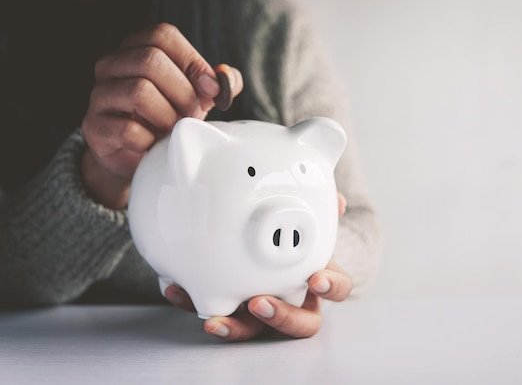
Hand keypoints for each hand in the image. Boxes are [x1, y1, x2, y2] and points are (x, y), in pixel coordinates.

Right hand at [81, 23, 242, 208]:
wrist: (137, 157)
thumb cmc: (167, 119)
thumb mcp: (195, 97)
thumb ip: (216, 85)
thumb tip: (228, 78)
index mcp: (137, 49)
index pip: (162, 35)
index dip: (192, 61)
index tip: (210, 90)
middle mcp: (112, 66)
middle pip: (150, 61)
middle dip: (183, 92)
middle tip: (193, 114)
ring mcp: (100, 95)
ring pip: (139, 91)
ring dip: (168, 116)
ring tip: (173, 130)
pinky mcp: (94, 126)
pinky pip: (128, 129)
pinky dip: (150, 141)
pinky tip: (153, 145)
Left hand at [164, 193, 351, 340]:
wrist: (257, 238)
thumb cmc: (287, 231)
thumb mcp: (302, 216)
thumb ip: (319, 206)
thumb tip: (337, 199)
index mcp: (314, 276)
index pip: (336, 288)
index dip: (330, 287)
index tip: (316, 279)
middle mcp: (292, 299)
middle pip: (299, 324)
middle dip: (281, 318)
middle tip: (259, 303)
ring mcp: (261, 310)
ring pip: (254, 331)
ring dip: (236, 327)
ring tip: (215, 319)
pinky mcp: (229, 308)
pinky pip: (214, 310)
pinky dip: (193, 303)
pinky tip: (177, 289)